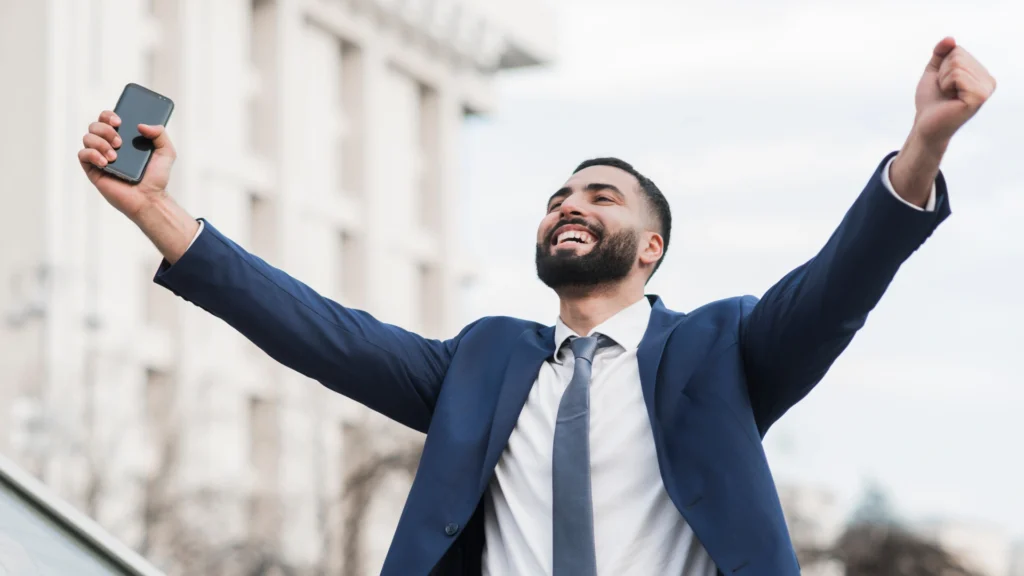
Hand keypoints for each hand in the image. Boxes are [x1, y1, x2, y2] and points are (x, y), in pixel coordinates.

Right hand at [77, 110, 176, 218]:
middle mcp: (109, 145)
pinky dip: (92, 154)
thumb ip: (159, 133)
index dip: (109, 115)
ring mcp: (100, 157)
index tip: (119, 122)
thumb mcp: (166, 152)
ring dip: (100, 143)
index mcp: (124, 138)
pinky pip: (82, 154)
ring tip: (115, 156)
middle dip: (105, 129)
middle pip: (95, 125)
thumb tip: (140, 125)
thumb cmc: (157, 178)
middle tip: (119, 142)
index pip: (108, 119)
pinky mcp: (93, 170)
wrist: (150, 199)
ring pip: (87, 137)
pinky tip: (106, 162)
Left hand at [890, 38, 995, 206]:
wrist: (925, 125)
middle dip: (942, 73)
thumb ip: (941, 53)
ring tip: (947, 95)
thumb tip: (950, 39)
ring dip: (943, 80)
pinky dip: (946, 85)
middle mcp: (988, 81)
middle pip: (957, 56)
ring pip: (956, 65)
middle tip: (944, 91)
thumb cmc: (931, 100)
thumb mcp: (934, 71)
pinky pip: (957, 75)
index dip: (942, 66)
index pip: (957, 50)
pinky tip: (950, 99)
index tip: (944, 85)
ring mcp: (986, 89)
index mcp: (981, 74)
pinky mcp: (978, 97)